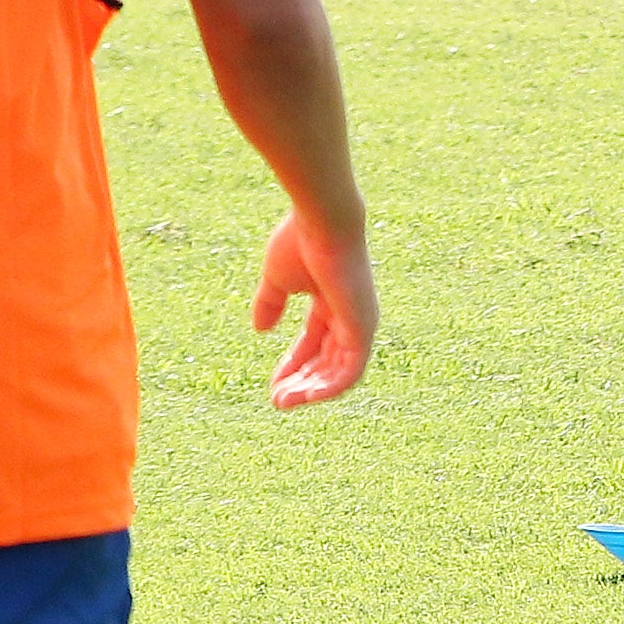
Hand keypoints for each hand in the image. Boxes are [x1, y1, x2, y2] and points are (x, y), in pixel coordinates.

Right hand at [254, 210, 377, 408]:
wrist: (322, 222)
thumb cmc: (300, 242)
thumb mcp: (278, 279)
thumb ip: (271, 303)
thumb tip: (260, 330)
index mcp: (332, 301)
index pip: (315, 342)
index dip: (293, 364)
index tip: (272, 385)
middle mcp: (350, 315)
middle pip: (328, 360)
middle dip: (301, 382)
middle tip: (276, 400)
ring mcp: (359, 322)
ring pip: (339, 372)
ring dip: (311, 390)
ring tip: (283, 402)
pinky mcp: (363, 328)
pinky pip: (351, 371)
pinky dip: (329, 388)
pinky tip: (304, 396)